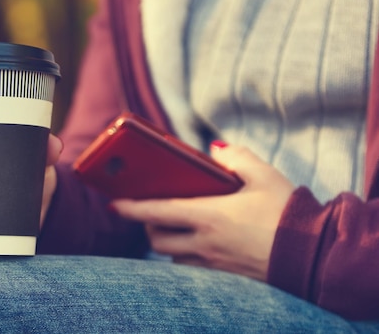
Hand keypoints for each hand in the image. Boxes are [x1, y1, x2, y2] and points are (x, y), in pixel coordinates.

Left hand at [110, 142, 294, 280]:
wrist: (314, 256)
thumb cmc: (288, 213)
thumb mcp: (265, 176)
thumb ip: (236, 158)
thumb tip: (214, 151)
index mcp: (209, 216)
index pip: (156, 211)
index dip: (131, 207)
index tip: (114, 202)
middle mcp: (204, 243)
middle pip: (157, 239)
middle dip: (147, 226)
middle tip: (151, 212)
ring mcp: (214, 263)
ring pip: (173, 256)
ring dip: (168, 242)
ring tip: (176, 226)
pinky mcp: (226, 277)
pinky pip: (193, 269)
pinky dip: (187, 256)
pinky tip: (200, 244)